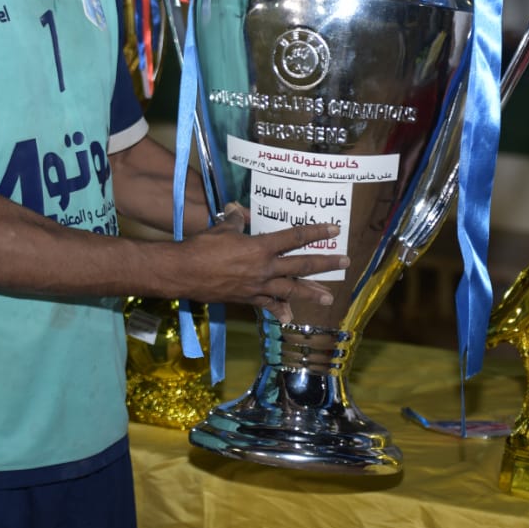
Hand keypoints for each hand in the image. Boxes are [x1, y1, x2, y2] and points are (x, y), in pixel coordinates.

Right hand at [178, 203, 345, 324]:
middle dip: (325, 264)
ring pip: (291, 290)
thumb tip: (236, 210)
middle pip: (301, 265)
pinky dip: (280, 310)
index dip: (316, 231)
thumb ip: (235, 220)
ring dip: (311, 293)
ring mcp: (258, 287)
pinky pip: (269, 305)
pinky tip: (290, 317)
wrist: (184, 273)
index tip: (334, 229)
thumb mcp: (222, 229)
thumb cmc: (201, 247)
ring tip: (328, 297)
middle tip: (344, 263)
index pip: (295, 237)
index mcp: (260, 247)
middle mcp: (264, 268)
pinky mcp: (248, 299)